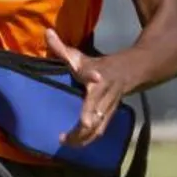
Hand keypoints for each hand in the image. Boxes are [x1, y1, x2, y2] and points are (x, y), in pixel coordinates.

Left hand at [45, 29, 132, 147]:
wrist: (130, 72)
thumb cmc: (99, 65)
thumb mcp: (80, 56)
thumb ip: (61, 48)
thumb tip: (46, 32)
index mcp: (96, 81)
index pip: (95, 83)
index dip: (92, 87)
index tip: (89, 102)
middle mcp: (104, 96)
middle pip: (96, 116)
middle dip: (82, 129)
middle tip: (64, 138)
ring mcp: (108, 108)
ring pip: (98, 128)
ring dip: (83, 139)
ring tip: (66, 144)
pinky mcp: (109, 117)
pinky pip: (100, 132)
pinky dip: (88, 140)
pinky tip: (74, 145)